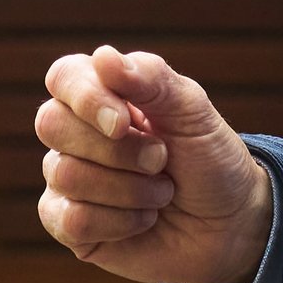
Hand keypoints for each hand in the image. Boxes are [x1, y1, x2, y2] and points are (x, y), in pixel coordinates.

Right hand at [34, 45, 273, 282]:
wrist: (231, 223)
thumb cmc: (210, 159)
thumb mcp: (193, 112)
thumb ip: (151, 79)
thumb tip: (102, 55)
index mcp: (103, 94)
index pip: (63, 77)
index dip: (86, 98)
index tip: (124, 123)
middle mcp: (76, 133)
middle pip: (51, 124)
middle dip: (116, 149)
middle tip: (160, 159)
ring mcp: (69, 180)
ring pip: (65, 175)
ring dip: (130, 189)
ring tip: (163, 192)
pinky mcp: (71, 227)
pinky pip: (69, 221)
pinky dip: (120, 222)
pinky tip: (144, 219)